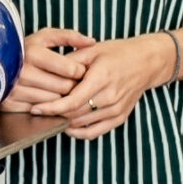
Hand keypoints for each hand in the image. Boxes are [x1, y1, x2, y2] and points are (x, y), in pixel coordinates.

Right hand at [0, 28, 96, 113]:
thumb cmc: (25, 49)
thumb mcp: (44, 37)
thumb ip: (69, 37)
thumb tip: (92, 42)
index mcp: (33, 53)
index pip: (71, 70)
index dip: (78, 71)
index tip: (76, 70)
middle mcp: (22, 72)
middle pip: (64, 88)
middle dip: (70, 86)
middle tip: (68, 81)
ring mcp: (15, 89)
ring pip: (53, 101)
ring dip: (58, 97)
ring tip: (55, 87)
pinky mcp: (10, 103)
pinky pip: (38, 111)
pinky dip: (44, 106)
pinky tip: (42, 96)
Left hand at [28, 33, 174, 139]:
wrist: (146, 62)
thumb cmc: (118, 53)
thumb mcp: (92, 50)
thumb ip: (70, 62)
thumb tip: (48, 72)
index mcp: (101, 78)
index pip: (72, 101)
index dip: (52, 108)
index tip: (36, 109)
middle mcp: (110, 97)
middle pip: (75, 114)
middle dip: (55, 114)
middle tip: (39, 110)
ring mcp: (116, 109)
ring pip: (82, 124)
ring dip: (65, 122)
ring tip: (51, 116)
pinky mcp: (119, 117)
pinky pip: (95, 132)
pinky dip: (79, 133)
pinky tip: (68, 127)